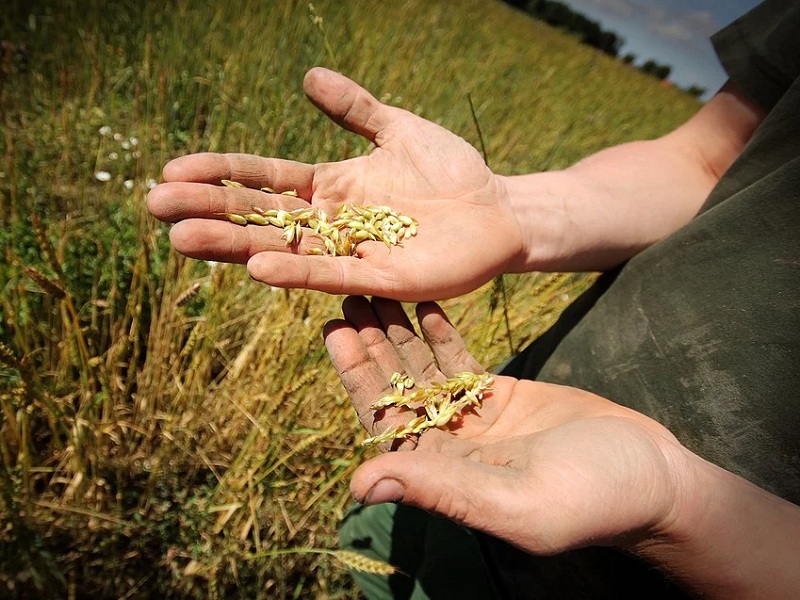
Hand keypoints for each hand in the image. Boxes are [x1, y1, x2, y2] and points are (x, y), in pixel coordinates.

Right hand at [147, 67, 523, 300]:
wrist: (499, 209)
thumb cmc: (452, 171)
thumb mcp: (397, 129)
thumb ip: (354, 108)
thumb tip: (307, 76)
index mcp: (330, 187)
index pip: (263, 179)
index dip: (220, 174)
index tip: (172, 169)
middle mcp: (331, 223)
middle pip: (260, 216)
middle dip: (209, 210)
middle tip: (154, 205)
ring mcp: (353, 253)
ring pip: (283, 250)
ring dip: (234, 245)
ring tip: (183, 238)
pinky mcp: (382, 279)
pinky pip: (331, 274)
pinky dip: (295, 273)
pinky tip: (257, 267)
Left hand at [324, 296, 697, 555]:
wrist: (654, 476)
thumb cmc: (593, 498)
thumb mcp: (514, 500)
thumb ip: (441, 490)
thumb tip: (360, 486)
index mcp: (444, 477)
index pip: (385, 423)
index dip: (358, 379)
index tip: (337, 331)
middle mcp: (450, 449)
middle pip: (398, 390)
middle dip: (372, 345)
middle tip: (349, 295)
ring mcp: (475, 422)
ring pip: (425, 371)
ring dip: (400, 332)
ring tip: (378, 290)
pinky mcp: (503, 398)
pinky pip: (460, 362)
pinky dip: (440, 333)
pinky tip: (423, 303)